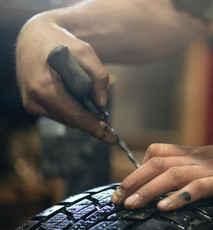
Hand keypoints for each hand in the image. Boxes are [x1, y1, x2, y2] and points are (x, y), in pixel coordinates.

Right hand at [16, 13, 113, 142]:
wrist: (34, 37)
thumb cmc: (59, 41)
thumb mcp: (85, 51)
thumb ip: (97, 75)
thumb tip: (101, 102)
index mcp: (44, 87)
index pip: (74, 115)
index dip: (94, 127)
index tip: (110, 138)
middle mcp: (34, 99)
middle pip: (70, 119)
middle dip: (90, 120)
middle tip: (108, 127)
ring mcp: (31, 103)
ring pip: (65, 117)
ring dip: (80, 112)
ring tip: (89, 99)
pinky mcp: (32, 103)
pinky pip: (58, 112)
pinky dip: (71, 108)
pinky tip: (76, 96)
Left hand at [111, 143, 212, 210]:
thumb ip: (200, 167)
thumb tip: (182, 180)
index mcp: (198, 152)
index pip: (159, 150)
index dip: (139, 166)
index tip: (128, 184)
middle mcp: (200, 157)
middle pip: (157, 162)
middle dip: (133, 179)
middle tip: (116, 198)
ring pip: (172, 174)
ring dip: (148, 190)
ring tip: (130, 205)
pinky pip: (198, 187)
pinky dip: (179, 197)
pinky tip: (164, 208)